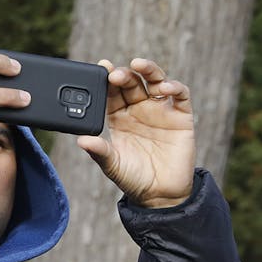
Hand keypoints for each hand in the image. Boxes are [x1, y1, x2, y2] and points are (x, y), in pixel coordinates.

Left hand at [75, 58, 194, 207]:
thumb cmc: (133, 178)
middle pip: (132, 83)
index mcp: (119, 117)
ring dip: (148, 70)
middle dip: (123, 74)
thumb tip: (81, 140)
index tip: (100, 67)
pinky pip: (179, 95)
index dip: (106, 79)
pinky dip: (174, 86)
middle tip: (115, 73)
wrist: (161, 195)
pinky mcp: (180, 116)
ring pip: (155, 81)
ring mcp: (160, 110)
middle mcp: (139, 109)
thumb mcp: (112, 165)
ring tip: (138, 65)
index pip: (112, 92)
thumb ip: (99, 151)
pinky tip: (164, 87)